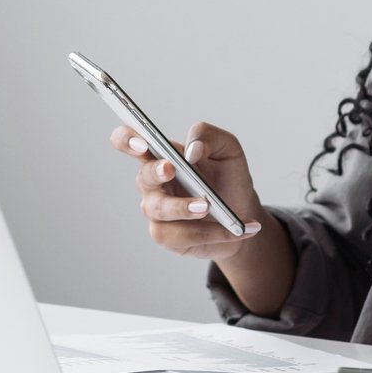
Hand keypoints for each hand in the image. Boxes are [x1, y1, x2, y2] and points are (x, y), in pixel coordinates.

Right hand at [109, 120, 265, 262]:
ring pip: (159, 209)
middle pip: (143, 176)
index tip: (141, 142)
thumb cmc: (229, 177)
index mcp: (161, 155)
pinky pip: (181, 235)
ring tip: (208, 206)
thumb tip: (191, 151)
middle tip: (171, 169)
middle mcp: (153, 183)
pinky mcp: (168, 236)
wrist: (244, 212)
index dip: (127, 140)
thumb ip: (208, 136)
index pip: (129, 141)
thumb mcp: (228, 148)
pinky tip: (234, 230)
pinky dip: (210, 232)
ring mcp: (157, 210)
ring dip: (183, 207)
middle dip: (156, 173)